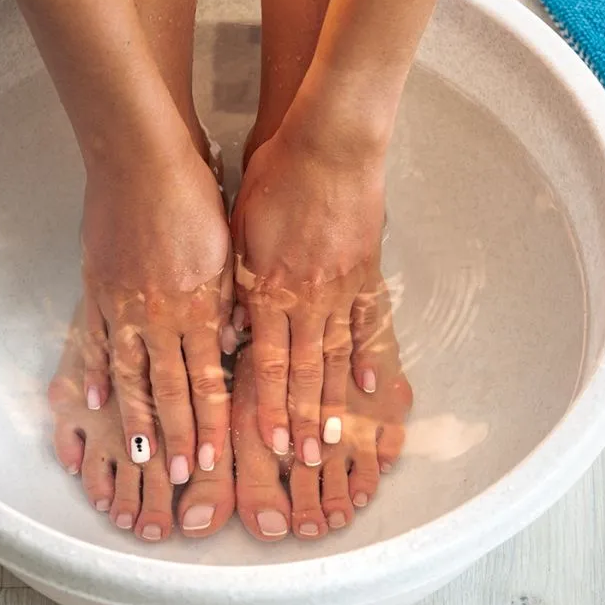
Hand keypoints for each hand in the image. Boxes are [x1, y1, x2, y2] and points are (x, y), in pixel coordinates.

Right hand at [80, 141, 230, 484]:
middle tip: (179, 476)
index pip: (207, 380)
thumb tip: (231, 346)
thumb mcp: (226, 251)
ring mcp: (123, 306)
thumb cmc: (193, 198)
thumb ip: (227, 304)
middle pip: (170, 389)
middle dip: (178, 436)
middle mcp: (160, 316)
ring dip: (137, 420)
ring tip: (140, 458)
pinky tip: (92, 402)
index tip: (211, 459)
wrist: (140, 159)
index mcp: (199, 306)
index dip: (209, 423)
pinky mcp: (97, 289)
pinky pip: (94, 340)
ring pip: (130, 376)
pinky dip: (93, 373)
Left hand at [231, 128, 385, 467]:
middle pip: (305, 371)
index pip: (269, 362)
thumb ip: (236, 284)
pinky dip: (370, 356)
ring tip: (338, 439)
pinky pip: (368, 322)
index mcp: (269, 289)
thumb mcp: (239, 231)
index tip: (269, 443)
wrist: (330, 142)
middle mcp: (307, 298)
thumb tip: (232, 330)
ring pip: (337, 356)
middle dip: (303, 419)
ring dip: (335, 402)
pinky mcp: (366, 272)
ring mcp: (342, 288)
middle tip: (305, 461)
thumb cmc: (274, 178)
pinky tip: (371, 386)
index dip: (269, 406)